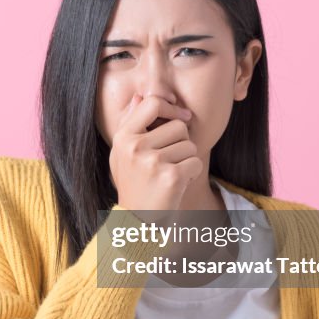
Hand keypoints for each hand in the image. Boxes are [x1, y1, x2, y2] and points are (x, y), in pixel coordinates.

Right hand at [108, 94, 202, 222]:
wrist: (137, 222)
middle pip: (178, 126)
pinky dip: (192, 173)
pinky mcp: (170, 176)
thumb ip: (131, 124)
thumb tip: (140, 96)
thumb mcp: (122, 154)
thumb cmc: (133, 185)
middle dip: (182, 142)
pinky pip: (195, 162)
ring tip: (171, 174)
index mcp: (123, 137)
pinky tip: (178, 184)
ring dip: (187, 160)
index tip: (181, 118)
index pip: (152, 104)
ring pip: (189, 145)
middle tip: (170, 161)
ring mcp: (152, 161)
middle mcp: (135, 147)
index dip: (171, 108)